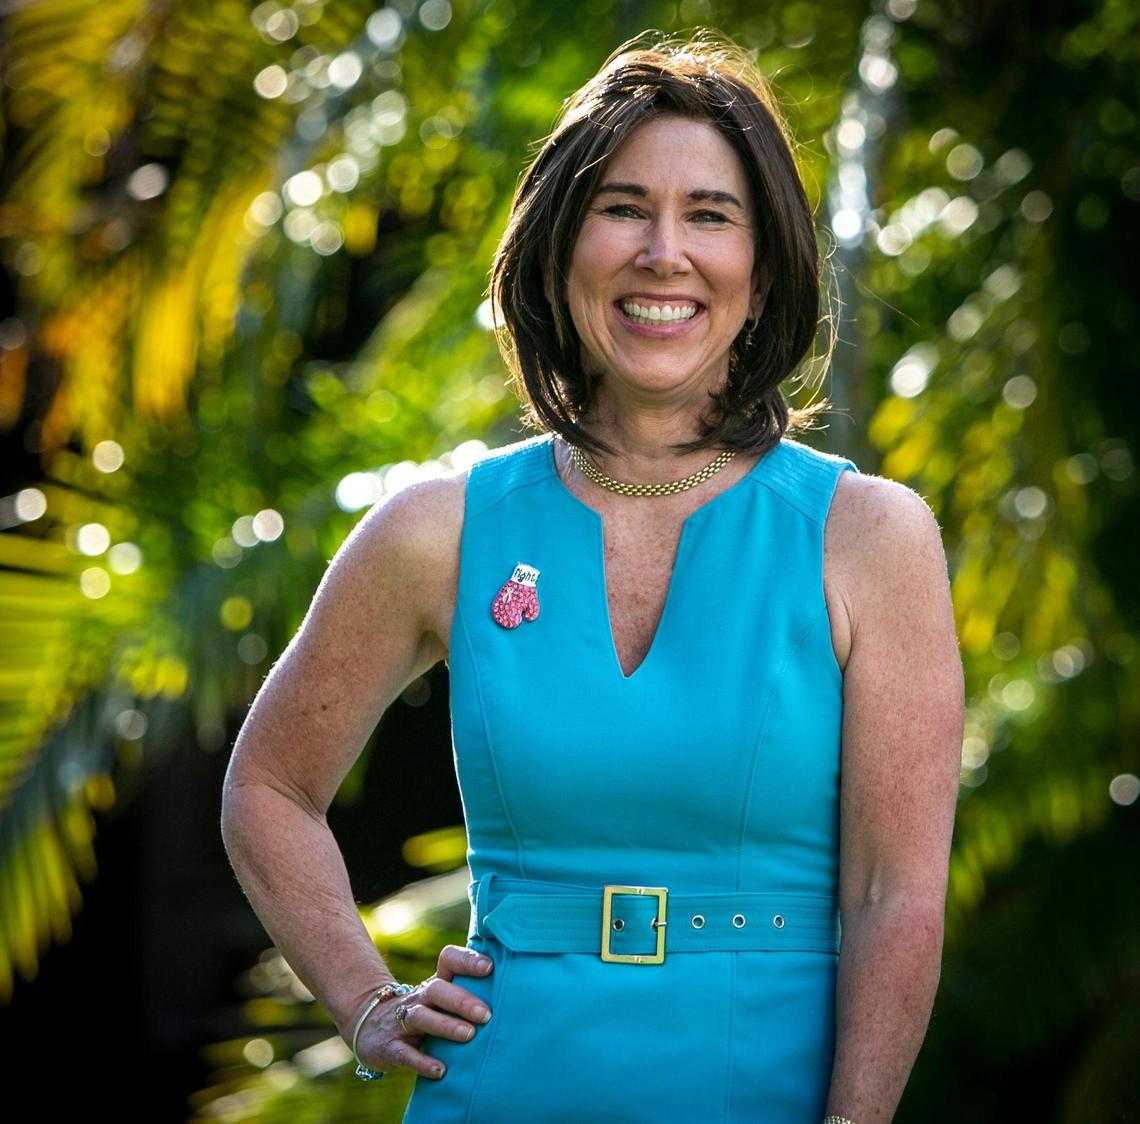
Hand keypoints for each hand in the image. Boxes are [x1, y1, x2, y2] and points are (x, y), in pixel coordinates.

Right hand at [354, 945, 493, 1079]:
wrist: (368, 1026)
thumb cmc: (422, 1012)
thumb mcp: (439, 1000)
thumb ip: (466, 994)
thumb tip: (515, 993)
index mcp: (434, 983)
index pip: (448, 960)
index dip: (467, 960)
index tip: (490, 967)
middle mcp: (419, 997)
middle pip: (438, 989)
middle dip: (462, 1000)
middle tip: (487, 1014)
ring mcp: (401, 1021)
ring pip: (422, 1017)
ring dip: (446, 1026)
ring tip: (469, 1036)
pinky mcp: (389, 1047)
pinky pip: (404, 1053)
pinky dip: (422, 1062)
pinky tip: (441, 1070)